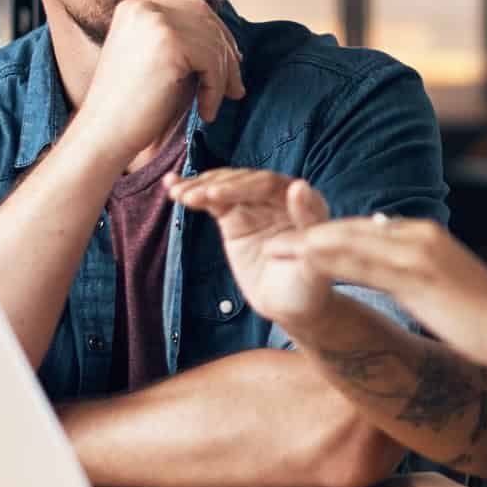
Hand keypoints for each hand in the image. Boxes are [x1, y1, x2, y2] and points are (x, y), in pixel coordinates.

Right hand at [71, 0, 244, 163]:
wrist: (103, 135)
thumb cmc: (133, 107)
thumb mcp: (158, 63)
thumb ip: (185, 44)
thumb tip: (231, 44)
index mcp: (136, 7)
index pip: (195, 10)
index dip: (218, 37)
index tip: (229, 67)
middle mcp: (143, 7)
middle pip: (208, 21)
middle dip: (227, 55)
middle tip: (235, 89)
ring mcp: (155, 21)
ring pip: (213, 43)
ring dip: (224, 78)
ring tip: (213, 106)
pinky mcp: (169, 43)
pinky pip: (212, 62)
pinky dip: (216, 90)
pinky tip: (206, 113)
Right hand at [167, 168, 333, 329]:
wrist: (290, 305)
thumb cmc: (308, 286)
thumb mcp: (314, 259)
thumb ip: (308, 221)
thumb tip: (298, 185)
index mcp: (305, 200)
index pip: (269, 186)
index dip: (241, 187)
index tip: (215, 195)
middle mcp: (280, 196)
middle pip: (243, 181)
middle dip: (216, 186)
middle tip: (190, 197)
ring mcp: (255, 205)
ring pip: (226, 186)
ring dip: (200, 186)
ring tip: (176, 193)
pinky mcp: (235, 216)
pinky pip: (214, 200)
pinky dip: (193, 192)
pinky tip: (172, 185)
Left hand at [273, 215, 486, 370]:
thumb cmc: (485, 319)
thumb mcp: (446, 286)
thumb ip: (419, 271)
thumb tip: (394, 265)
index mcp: (425, 237)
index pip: (366, 231)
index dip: (328, 237)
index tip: (297, 244)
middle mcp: (418, 236)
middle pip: (351, 230)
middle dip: (309, 234)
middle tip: (271, 240)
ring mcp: (416, 252)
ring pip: (349, 242)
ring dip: (307, 245)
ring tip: (272, 250)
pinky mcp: (415, 273)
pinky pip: (361, 264)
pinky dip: (328, 261)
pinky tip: (301, 263)